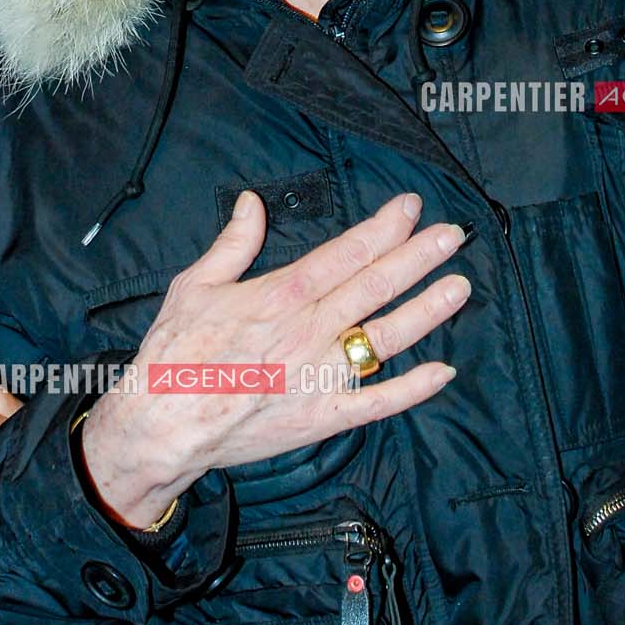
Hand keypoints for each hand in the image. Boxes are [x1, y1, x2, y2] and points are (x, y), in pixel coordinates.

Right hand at [81, 190, 467, 527]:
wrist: (165, 422)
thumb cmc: (177, 352)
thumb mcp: (196, 284)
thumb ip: (233, 243)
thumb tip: (252, 202)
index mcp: (282, 294)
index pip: (346, 252)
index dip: (383, 228)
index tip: (411, 207)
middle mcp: (310, 329)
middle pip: (375, 285)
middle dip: (418, 257)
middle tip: (452, 235)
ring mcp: (321, 375)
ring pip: (386, 337)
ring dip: (426, 310)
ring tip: (460, 286)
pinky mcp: (323, 416)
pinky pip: (377, 402)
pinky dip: (412, 389)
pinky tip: (443, 373)